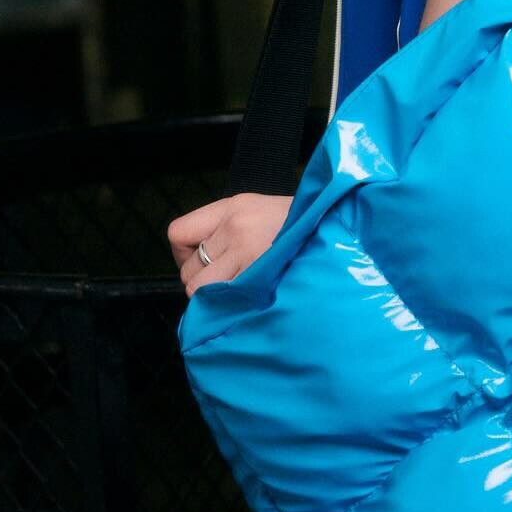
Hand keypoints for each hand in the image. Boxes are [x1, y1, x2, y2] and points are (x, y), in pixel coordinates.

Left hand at [168, 191, 294, 297]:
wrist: (334, 229)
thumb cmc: (297, 227)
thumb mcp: (258, 212)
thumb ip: (225, 230)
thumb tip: (194, 264)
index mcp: (233, 206)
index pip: (177, 233)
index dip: (185, 254)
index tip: (204, 262)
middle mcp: (235, 225)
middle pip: (188, 270)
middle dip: (202, 281)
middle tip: (228, 280)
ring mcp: (246, 249)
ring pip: (199, 290)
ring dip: (215, 296)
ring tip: (241, 289)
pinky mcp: (256, 274)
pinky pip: (221, 301)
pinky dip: (231, 304)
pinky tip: (250, 296)